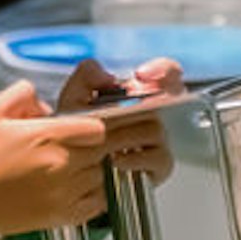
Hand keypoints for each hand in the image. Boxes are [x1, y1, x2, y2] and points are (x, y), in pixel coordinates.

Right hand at [0, 83, 113, 239]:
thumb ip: (22, 94)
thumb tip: (45, 104)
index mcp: (47, 136)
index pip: (98, 127)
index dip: (91, 125)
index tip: (78, 128)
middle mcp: (61, 164)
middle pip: (103, 150)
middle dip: (92, 145)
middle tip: (73, 146)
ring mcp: (63, 193)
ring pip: (101, 175)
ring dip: (91, 169)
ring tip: (68, 167)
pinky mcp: (60, 216)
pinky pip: (97, 204)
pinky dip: (92, 195)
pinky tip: (72, 188)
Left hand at [59, 57, 184, 182]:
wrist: (72, 169)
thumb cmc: (75, 132)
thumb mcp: (73, 98)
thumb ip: (86, 76)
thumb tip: (109, 76)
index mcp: (137, 94)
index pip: (168, 73)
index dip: (163, 70)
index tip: (140, 75)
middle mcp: (152, 114)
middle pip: (161, 102)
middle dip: (130, 109)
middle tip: (106, 119)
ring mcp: (159, 140)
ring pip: (155, 129)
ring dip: (126, 137)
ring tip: (103, 145)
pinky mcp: (161, 165)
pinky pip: (159, 157)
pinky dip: (135, 159)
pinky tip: (115, 161)